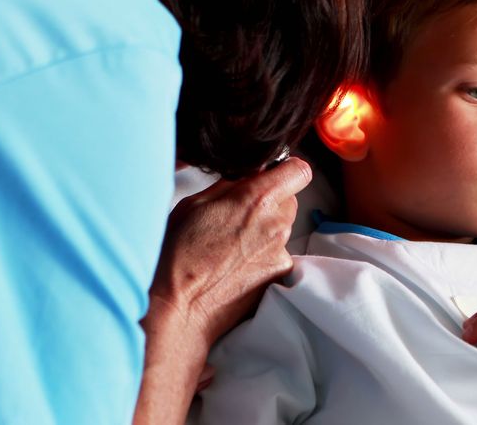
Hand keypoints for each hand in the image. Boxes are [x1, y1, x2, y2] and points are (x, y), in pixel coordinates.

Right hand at [148, 156, 311, 346]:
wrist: (179, 306)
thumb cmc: (178, 253)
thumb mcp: (195, 203)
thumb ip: (230, 184)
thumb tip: (249, 173)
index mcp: (257, 199)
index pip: (298, 171)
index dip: (285, 171)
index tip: (271, 176)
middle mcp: (276, 224)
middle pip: (290, 200)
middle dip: (270, 202)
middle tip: (239, 215)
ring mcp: (281, 253)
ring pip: (282, 229)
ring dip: (265, 230)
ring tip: (232, 246)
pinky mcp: (279, 276)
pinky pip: (277, 255)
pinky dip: (262, 256)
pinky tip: (236, 266)